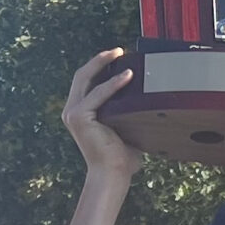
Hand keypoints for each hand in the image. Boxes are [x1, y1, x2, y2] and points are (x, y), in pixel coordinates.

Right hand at [62, 49, 139, 176]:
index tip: (118, 56)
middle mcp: (72, 111)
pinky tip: (127, 76)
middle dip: (100, 59)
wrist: (114, 175)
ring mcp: (73, 113)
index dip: (99, 66)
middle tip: (118, 50)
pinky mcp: (79, 117)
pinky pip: (98, 94)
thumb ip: (130, 112)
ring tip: (120, 54)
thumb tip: (152, 99)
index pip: (87, 82)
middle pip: (83, 75)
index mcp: (81, 112)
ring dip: (103, 63)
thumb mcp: (126, 128)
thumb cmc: (122, 157)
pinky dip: (113, 83)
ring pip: (86, 78)